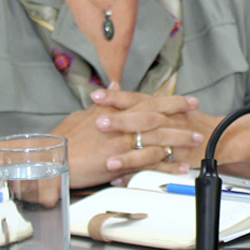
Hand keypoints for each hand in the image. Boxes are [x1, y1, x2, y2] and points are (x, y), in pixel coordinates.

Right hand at [51, 89, 202, 187]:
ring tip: (195, 141)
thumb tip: (115, 82)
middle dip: (180, 115)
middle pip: (157, 117)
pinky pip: (149, 163)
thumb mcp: (83, 112)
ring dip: (178, 140)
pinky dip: (167, 165)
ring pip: (157, 139)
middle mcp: (122, 126)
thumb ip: (104, 100)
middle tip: (197, 115)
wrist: (51, 159)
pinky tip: (180, 167)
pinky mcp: (121, 162)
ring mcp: (123, 143)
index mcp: (115, 113)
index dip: (170, 101)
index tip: (187, 100)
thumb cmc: (64, 139)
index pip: (148, 102)